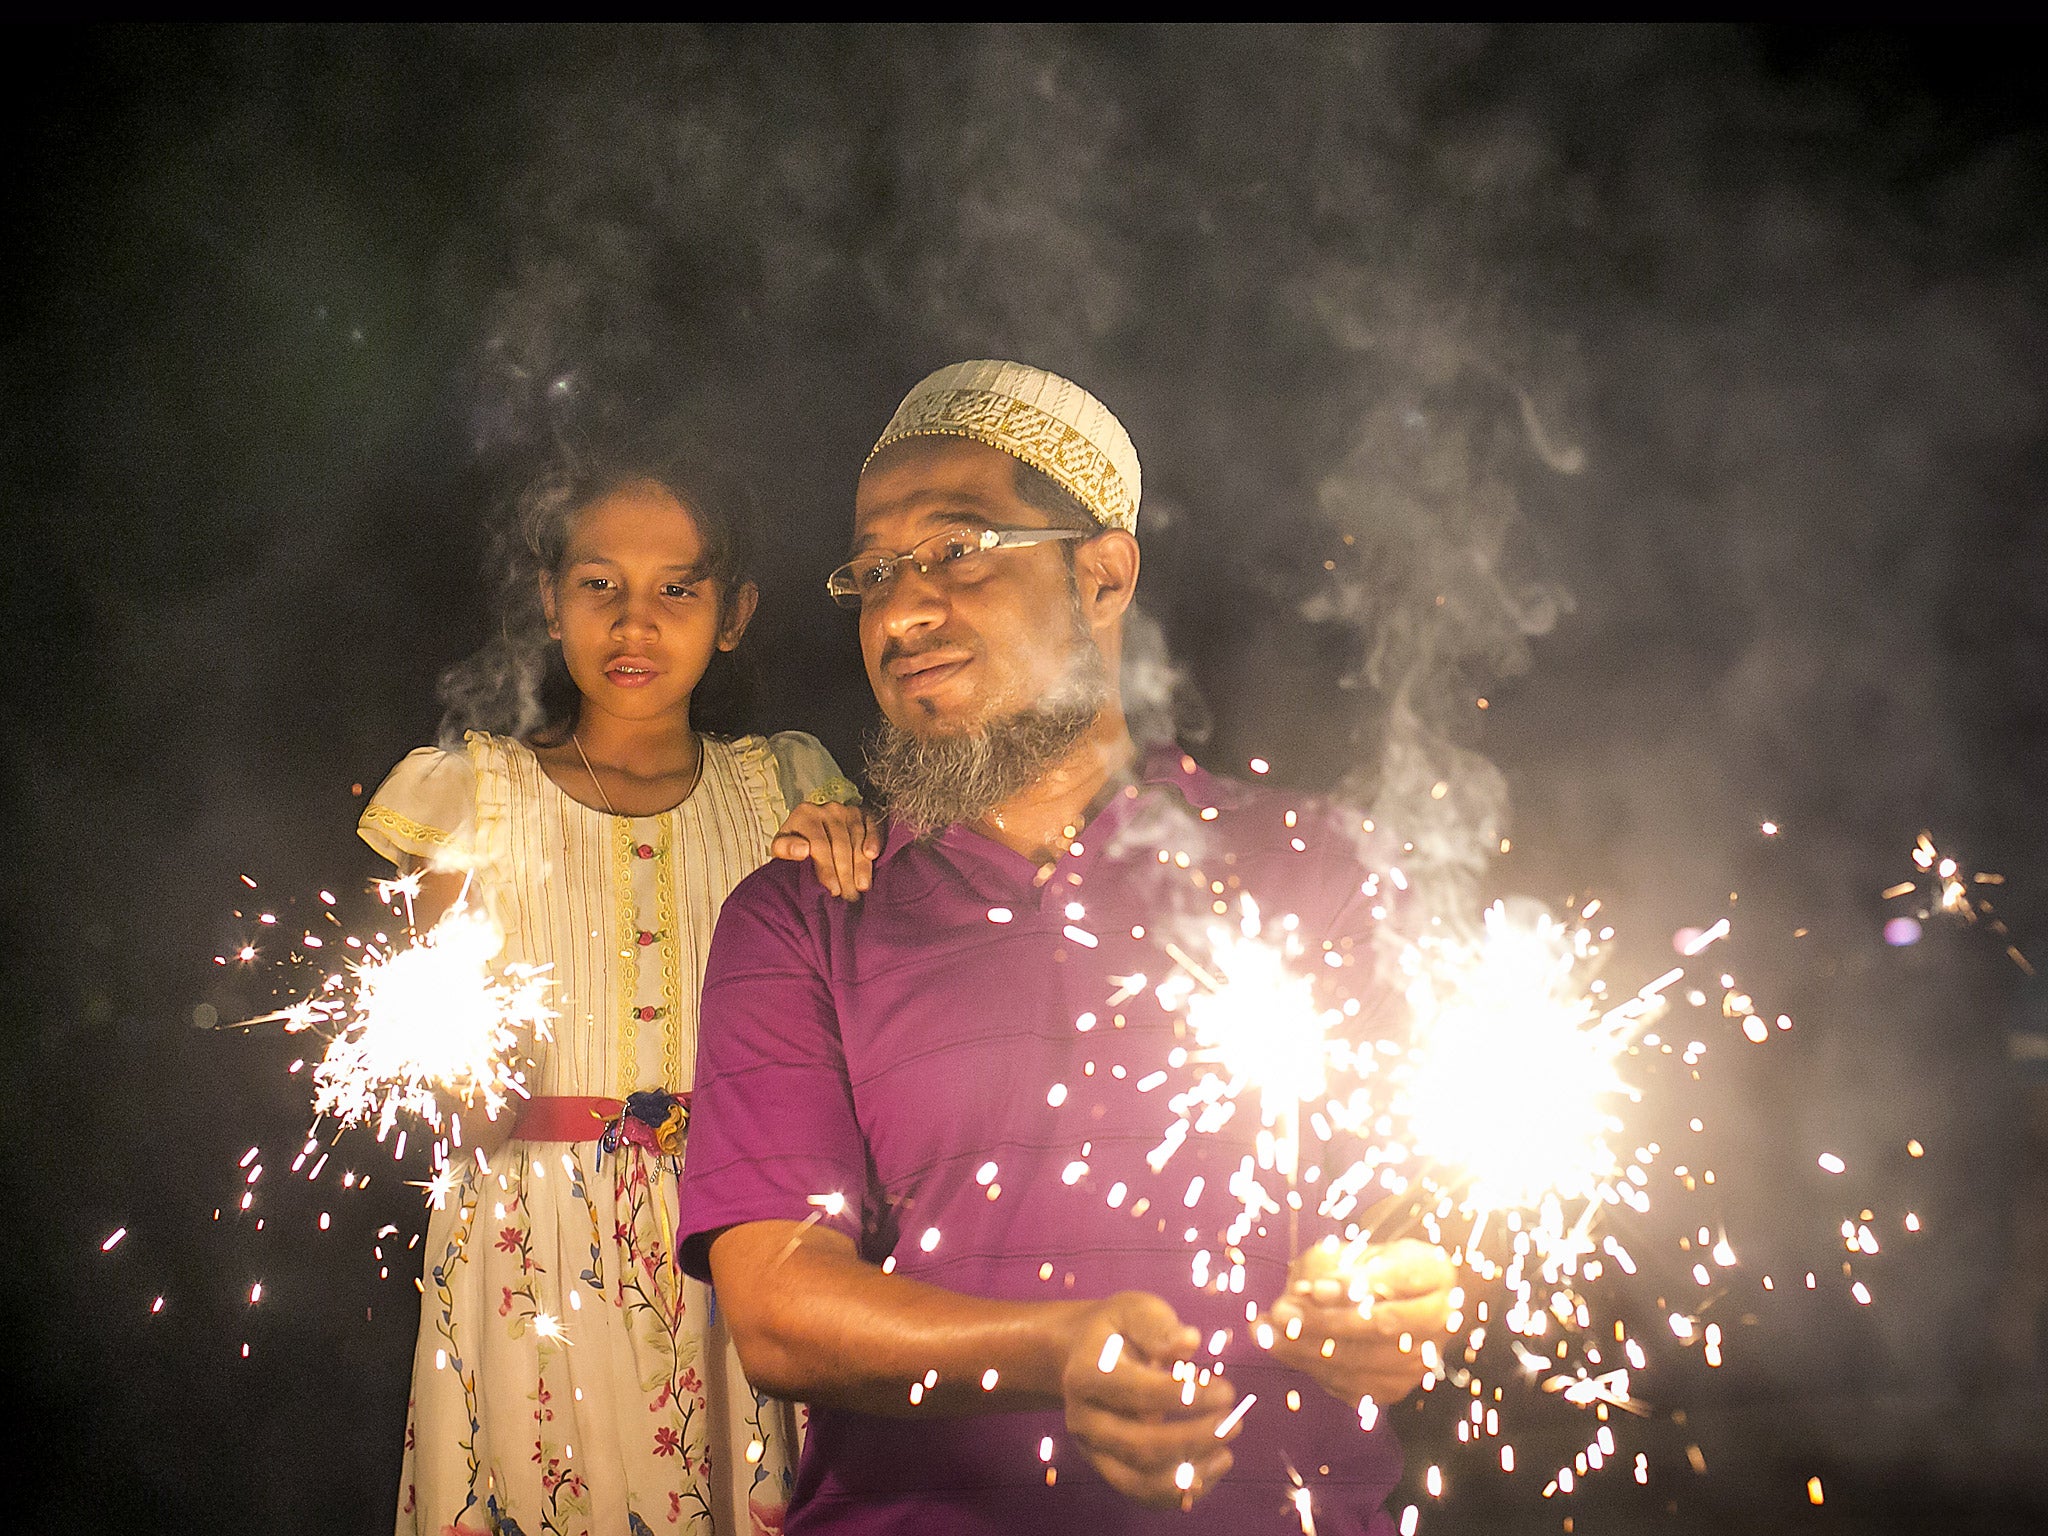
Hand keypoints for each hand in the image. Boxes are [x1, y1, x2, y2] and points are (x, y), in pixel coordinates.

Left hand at [771, 801, 880, 899]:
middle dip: (845, 873)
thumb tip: (802, 850)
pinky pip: (872, 826)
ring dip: (861, 865)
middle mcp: (827, 808)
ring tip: (861, 887)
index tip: (832, 890)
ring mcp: (847, 810)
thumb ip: (784, 848)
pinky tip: (873, 856)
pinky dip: (874, 840)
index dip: (826, 869)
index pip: (819, 844)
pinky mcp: (864, 813)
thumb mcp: (781, 847)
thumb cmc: (796, 844)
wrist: (810, 832)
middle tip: (849, 896)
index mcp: (805, 814)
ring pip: (857, 839)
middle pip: (840, 844)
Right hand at [1062, 1291, 1240, 1509]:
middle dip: (1196, 1439)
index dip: (1189, 1397)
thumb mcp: (1134, 1311)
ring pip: (1141, 1482)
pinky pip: (1145, 1494)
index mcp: (1086, 1374)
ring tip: (1226, 1452)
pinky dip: (1182, 1491)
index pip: (1140, 1394)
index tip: (1227, 1390)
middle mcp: (1083, 1419)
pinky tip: (1212, 1466)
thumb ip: (1159, 1327)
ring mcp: (1094, 1450)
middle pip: (1141, 1447)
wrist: (1079, 1356)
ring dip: (1192, 1473)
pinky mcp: (1108, 1470)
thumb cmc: (1116, 1330)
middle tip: (1234, 1422)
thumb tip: (1189, 1342)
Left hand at [1260, 1238, 1454, 1413]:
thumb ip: (1329, 1267)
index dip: (1353, 1286)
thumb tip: (1300, 1294)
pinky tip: (1284, 1350)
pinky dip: (1315, 1368)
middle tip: (1281, 1312)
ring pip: (1367, 1360)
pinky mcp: (1398, 1387)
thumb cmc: (1368, 1268)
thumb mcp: (1352, 1253)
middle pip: (1383, 1324)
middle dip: (1325, 1320)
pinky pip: (1355, 1385)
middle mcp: (1440, 1319)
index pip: (1397, 1279)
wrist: (1392, 1303)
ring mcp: (1422, 1358)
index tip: (1312, 1288)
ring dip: (1311, 1348)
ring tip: (1269, 1333)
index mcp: (1435, 1272)